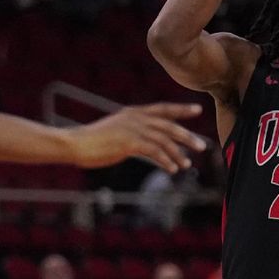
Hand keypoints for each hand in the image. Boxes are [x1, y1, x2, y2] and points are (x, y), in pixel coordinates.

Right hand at [66, 103, 206, 171]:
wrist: (76, 143)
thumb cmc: (94, 140)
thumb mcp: (117, 129)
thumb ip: (134, 131)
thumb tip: (148, 141)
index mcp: (134, 112)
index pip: (163, 108)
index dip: (181, 109)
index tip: (198, 110)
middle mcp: (137, 118)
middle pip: (169, 126)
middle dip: (187, 137)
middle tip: (202, 146)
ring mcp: (133, 129)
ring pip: (164, 141)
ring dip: (178, 154)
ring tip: (186, 165)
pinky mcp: (129, 143)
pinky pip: (154, 152)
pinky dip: (166, 161)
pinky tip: (172, 169)